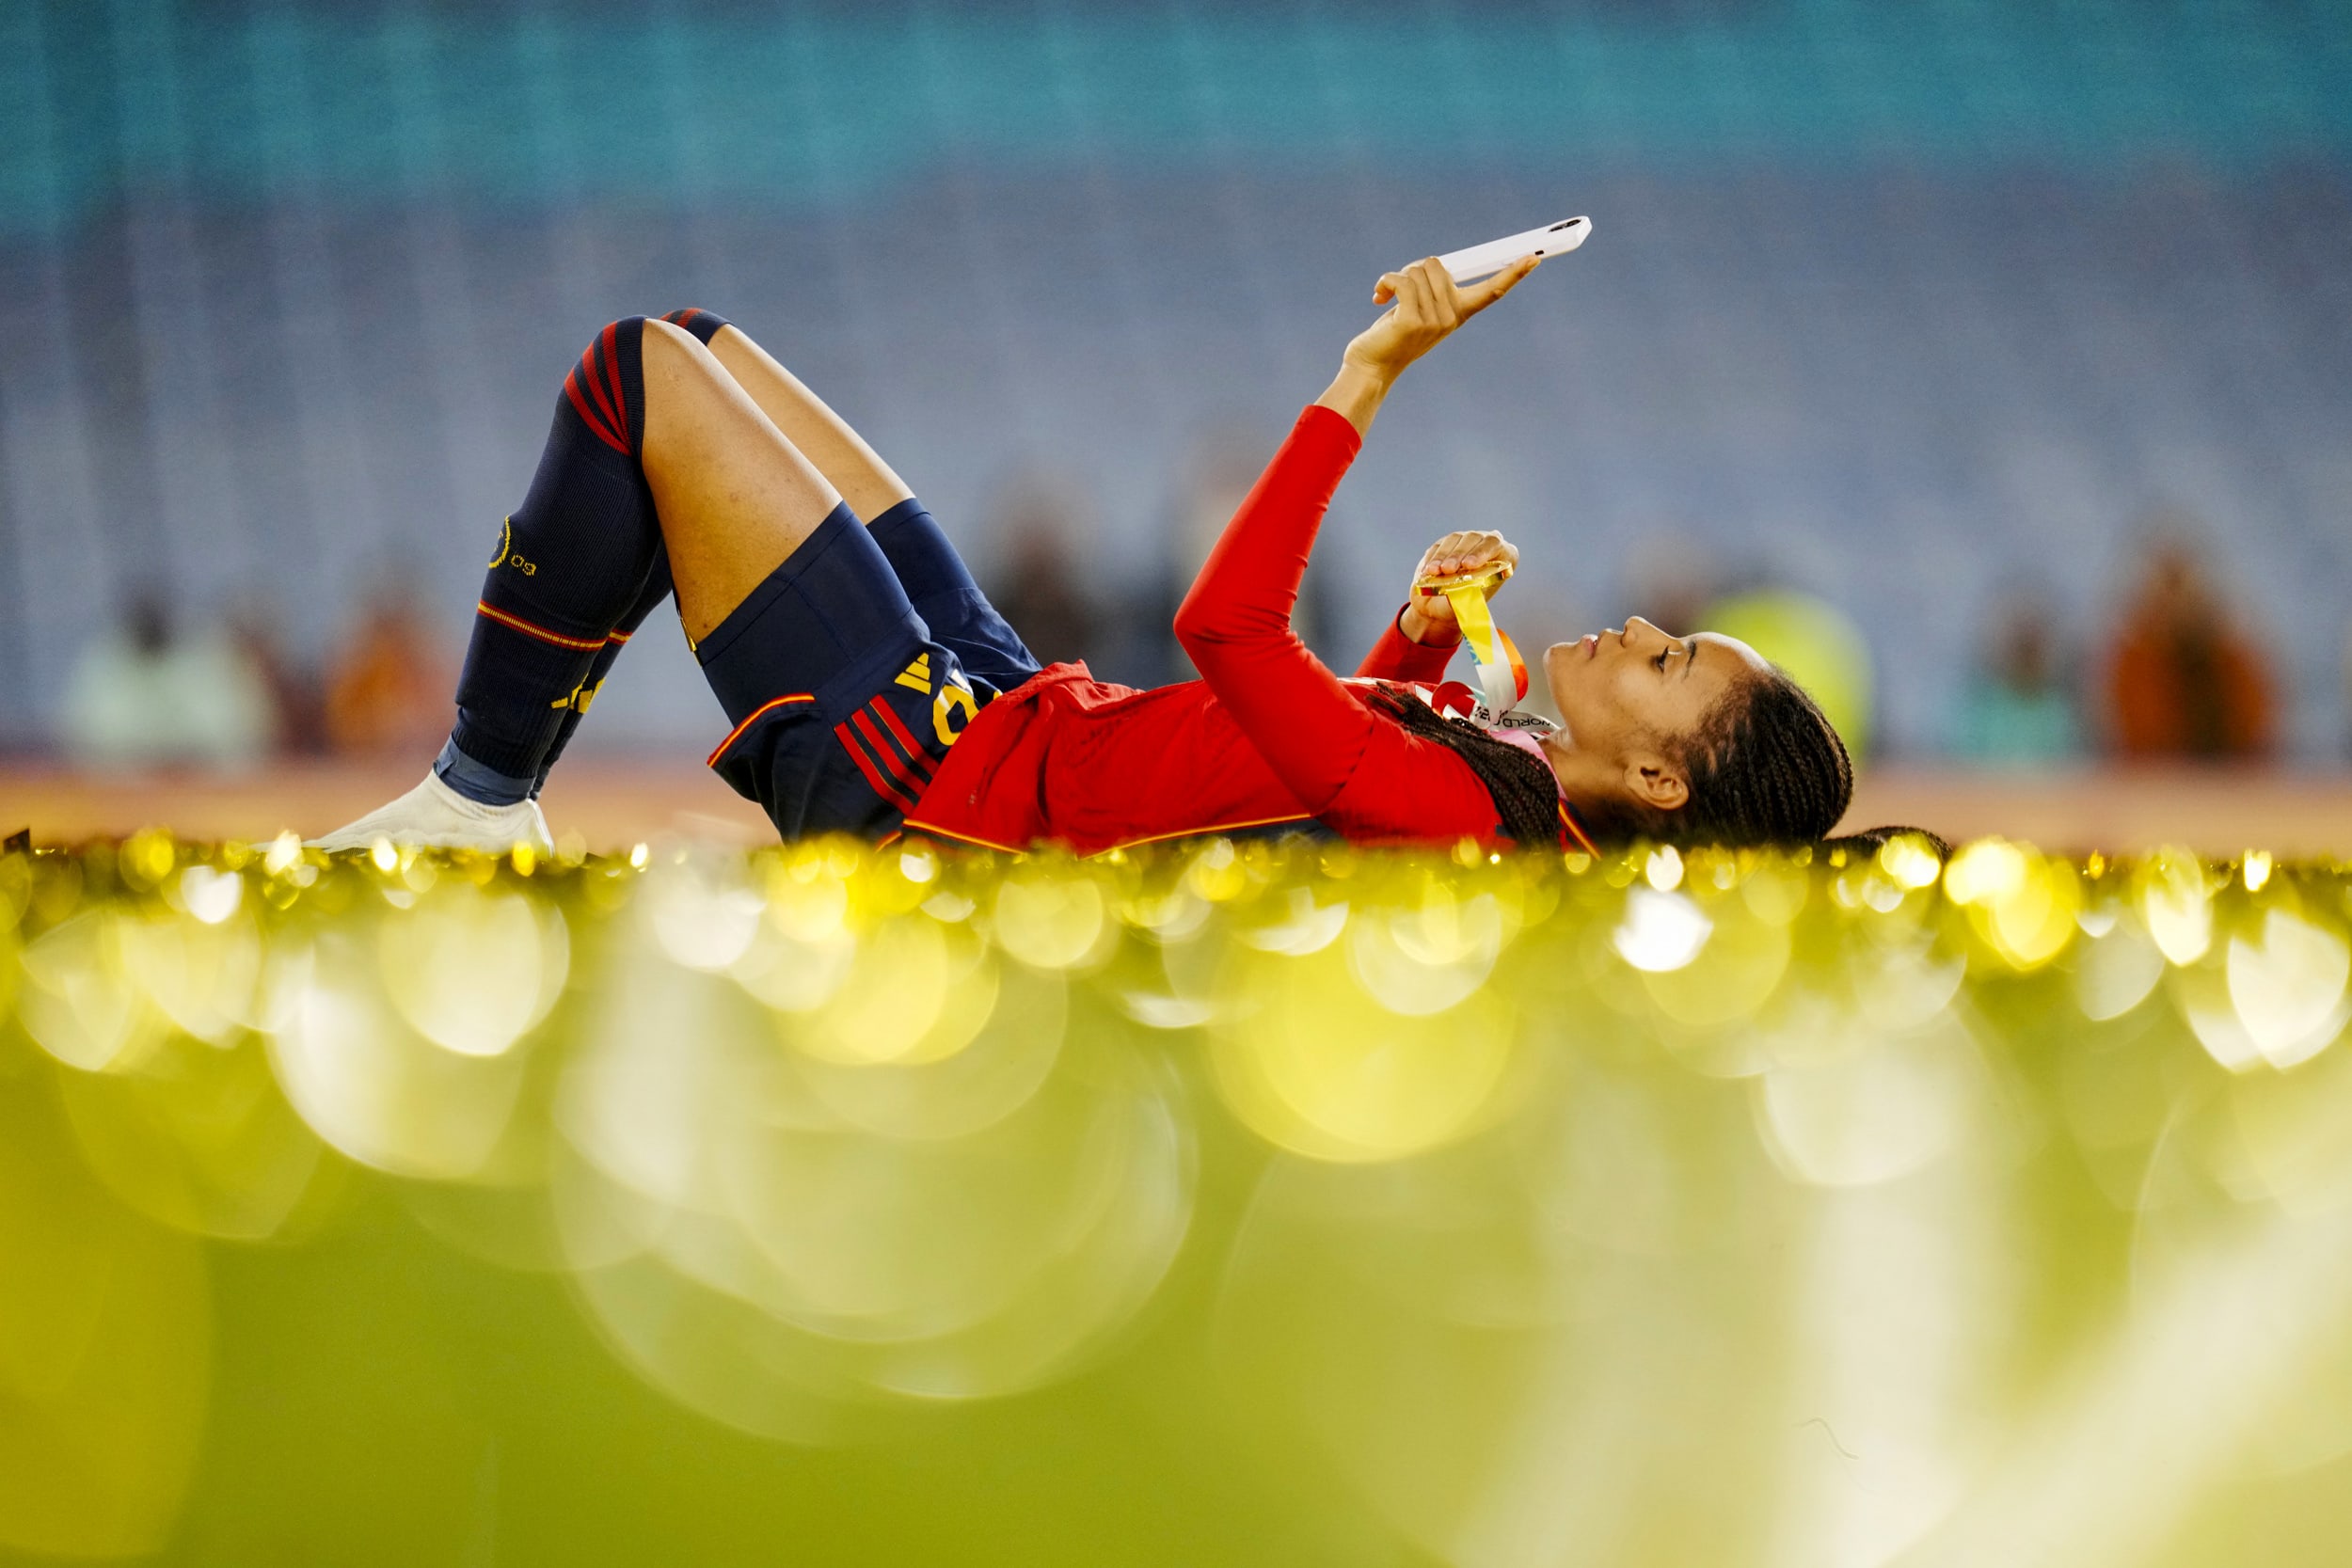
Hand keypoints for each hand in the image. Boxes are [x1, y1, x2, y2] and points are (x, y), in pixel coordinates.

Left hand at [1342, 253, 1540, 382]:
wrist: (1370, 369)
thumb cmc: (1391, 337)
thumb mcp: (1419, 310)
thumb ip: (1431, 291)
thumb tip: (1433, 265)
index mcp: (1458, 314)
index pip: (1491, 291)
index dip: (1513, 273)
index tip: (1534, 257)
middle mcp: (1451, 318)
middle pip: (1438, 265)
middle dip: (1413, 269)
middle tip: (1399, 290)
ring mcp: (1434, 321)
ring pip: (1418, 270)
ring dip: (1397, 277)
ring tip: (1387, 298)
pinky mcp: (1413, 321)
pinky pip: (1402, 281)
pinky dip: (1386, 282)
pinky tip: (1378, 297)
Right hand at [1400, 530, 1517, 644]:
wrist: (1440, 606)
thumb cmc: (1462, 605)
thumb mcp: (1469, 604)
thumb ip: (1471, 595)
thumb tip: (1468, 589)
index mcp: (1502, 558)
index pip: (1497, 546)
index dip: (1483, 553)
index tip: (1469, 566)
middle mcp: (1486, 545)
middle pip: (1476, 539)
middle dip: (1460, 555)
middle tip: (1449, 570)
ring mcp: (1466, 541)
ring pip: (1457, 539)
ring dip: (1444, 556)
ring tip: (1436, 572)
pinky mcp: (1446, 543)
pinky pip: (1440, 544)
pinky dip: (1433, 558)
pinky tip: (1428, 571)